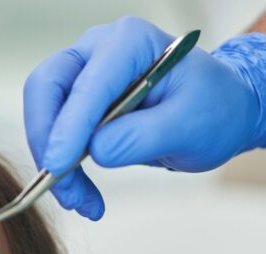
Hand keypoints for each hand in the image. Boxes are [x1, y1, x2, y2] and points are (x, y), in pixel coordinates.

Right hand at [24, 17, 265, 218]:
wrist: (221, 113)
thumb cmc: (214, 109)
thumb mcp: (188, 126)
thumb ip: (141, 136)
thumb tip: (96, 150)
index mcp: (130, 42)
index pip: (86, 84)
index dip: (68, 127)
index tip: (58, 166)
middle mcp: (98, 50)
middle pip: (47, 89)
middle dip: (48, 142)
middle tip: (63, 187)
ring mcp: (84, 74)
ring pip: (44, 114)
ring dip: (53, 162)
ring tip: (80, 200)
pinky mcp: (78, 104)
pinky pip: (54, 134)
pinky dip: (62, 168)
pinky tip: (83, 195)